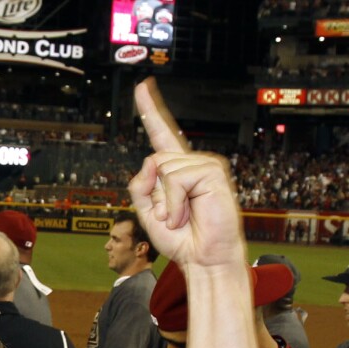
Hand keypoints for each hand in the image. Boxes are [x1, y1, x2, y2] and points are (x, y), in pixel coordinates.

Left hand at [129, 79, 242, 270]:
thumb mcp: (146, 211)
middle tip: (171, 216)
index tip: (142, 85)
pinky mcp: (213, 171)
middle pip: (154, 159)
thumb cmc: (179, 237)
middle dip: (153, 193)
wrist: (202, 257)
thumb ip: (140, 185)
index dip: (151, 110)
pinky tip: (186, 214)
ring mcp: (205, 164)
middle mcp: (191, 162)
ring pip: (163, 168)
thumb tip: (152, 158)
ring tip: (181, 217)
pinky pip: (176, 179)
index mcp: (175, 169)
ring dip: (164, 202)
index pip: (161, 134)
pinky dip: (173, 203)